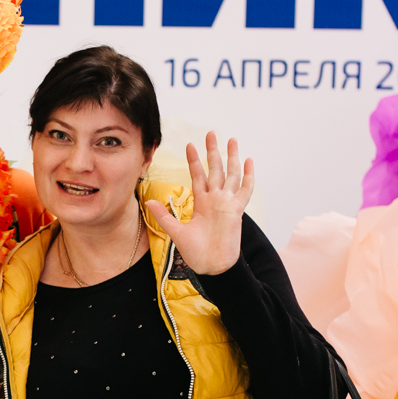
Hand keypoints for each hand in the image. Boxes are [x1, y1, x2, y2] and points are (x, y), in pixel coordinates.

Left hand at [145, 133, 253, 275]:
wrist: (212, 266)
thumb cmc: (196, 252)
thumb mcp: (176, 231)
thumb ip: (164, 216)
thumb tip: (148, 202)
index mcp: (201, 202)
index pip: (198, 175)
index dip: (194, 160)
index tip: (189, 145)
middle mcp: (215, 199)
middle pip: (215, 169)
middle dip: (213, 151)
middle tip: (211, 132)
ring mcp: (227, 203)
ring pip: (231, 175)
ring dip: (232, 158)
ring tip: (231, 140)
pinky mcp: (236, 210)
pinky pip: (245, 190)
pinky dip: (248, 176)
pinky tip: (249, 161)